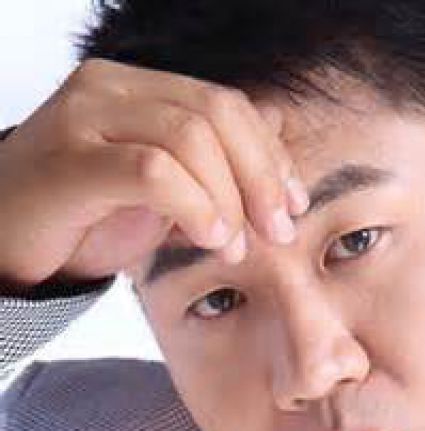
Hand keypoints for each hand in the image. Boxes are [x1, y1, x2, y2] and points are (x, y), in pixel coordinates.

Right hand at [0, 58, 308, 289]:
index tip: (294, 206)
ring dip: (230, 199)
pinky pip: (152, 171)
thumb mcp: (164, 193)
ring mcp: (85, 116)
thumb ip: (212, 164)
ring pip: (189, 138)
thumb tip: (276, 131)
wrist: (4, 246)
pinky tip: (210, 237)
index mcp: (138, 90)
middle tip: (279, 232)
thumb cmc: (85, 220)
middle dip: (262, 177)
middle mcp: (111, 89)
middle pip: (216, 114)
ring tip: (235, 247)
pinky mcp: (69, 158)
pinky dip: (195, 206)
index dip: (271, 156)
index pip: (226, 106)